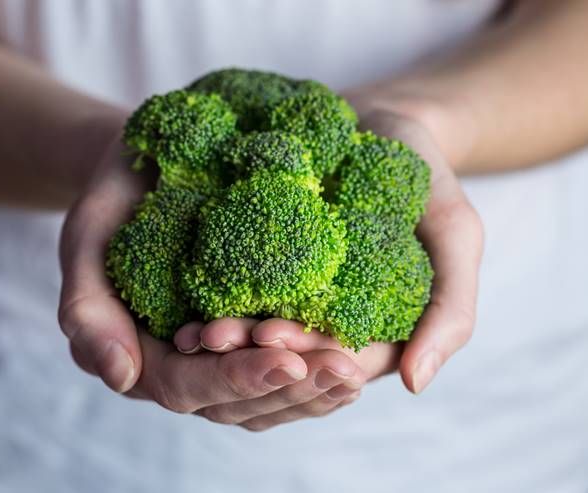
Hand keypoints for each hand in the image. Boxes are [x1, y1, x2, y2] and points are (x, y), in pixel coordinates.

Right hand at [58, 137, 364, 427]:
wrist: (146, 171)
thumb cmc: (115, 201)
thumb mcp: (87, 240)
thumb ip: (87, 308)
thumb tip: (121, 378)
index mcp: (142, 354)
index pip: (187, 386)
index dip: (236, 378)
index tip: (288, 360)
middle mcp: (184, 366)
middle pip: (237, 404)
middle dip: (292, 390)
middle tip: (344, 369)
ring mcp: (220, 356)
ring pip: (267, 398)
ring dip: (315, 390)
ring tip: (357, 369)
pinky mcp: (251, 334)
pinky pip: (286, 368)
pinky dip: (319, 367)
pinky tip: (358, 355)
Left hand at [177, 108, 483, 397]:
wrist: (378, 120)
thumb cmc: (420, 172)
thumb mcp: (454, 231)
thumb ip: (450, 305)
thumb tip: (415, 384)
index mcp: (375, 328)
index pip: (340, 364)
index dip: (305, 359)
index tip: (271, 338)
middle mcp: (329, 324)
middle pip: (289, 361)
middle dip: (252, 356)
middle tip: (213, 337)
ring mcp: (292, 301)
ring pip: (255, 344)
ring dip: (226, 344)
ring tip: (194, 331)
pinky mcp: (261, 271)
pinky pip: (234, 300)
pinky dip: (212, 311)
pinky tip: (182, 309)